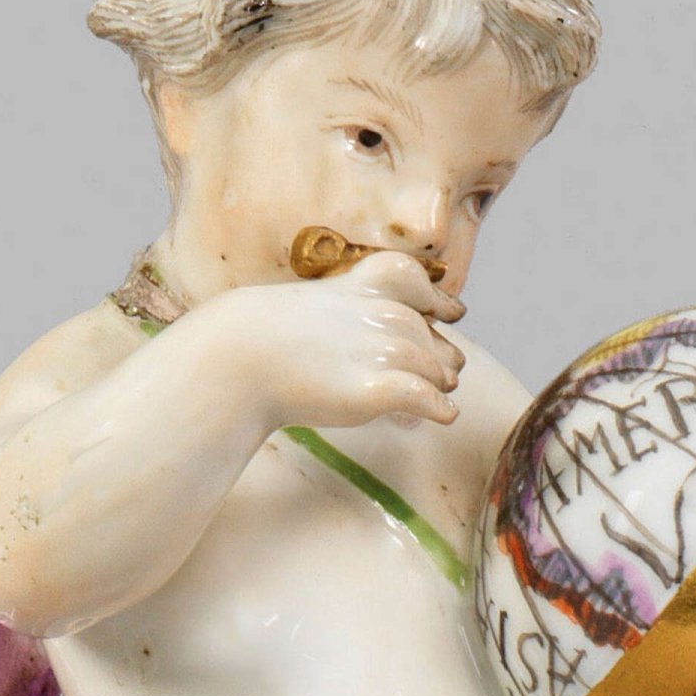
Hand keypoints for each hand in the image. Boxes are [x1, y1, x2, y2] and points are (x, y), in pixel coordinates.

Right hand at [207, 251, 467, 433]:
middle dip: (439, 354)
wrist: (241, 358)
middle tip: (450, 372)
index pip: (409, 280)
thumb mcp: (303, 311)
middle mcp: (378, 315)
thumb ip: (335, 316)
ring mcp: (381, 350)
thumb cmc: (260, 340)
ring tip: (444, 394)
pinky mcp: (378, 388)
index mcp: (358, 289)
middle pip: (425, 334)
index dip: (435, 297)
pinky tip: (445, 416)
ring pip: (433, 368)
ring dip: (439, 382)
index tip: (454, 310)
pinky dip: (439, 407)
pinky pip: (425, 397)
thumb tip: (349, 344)